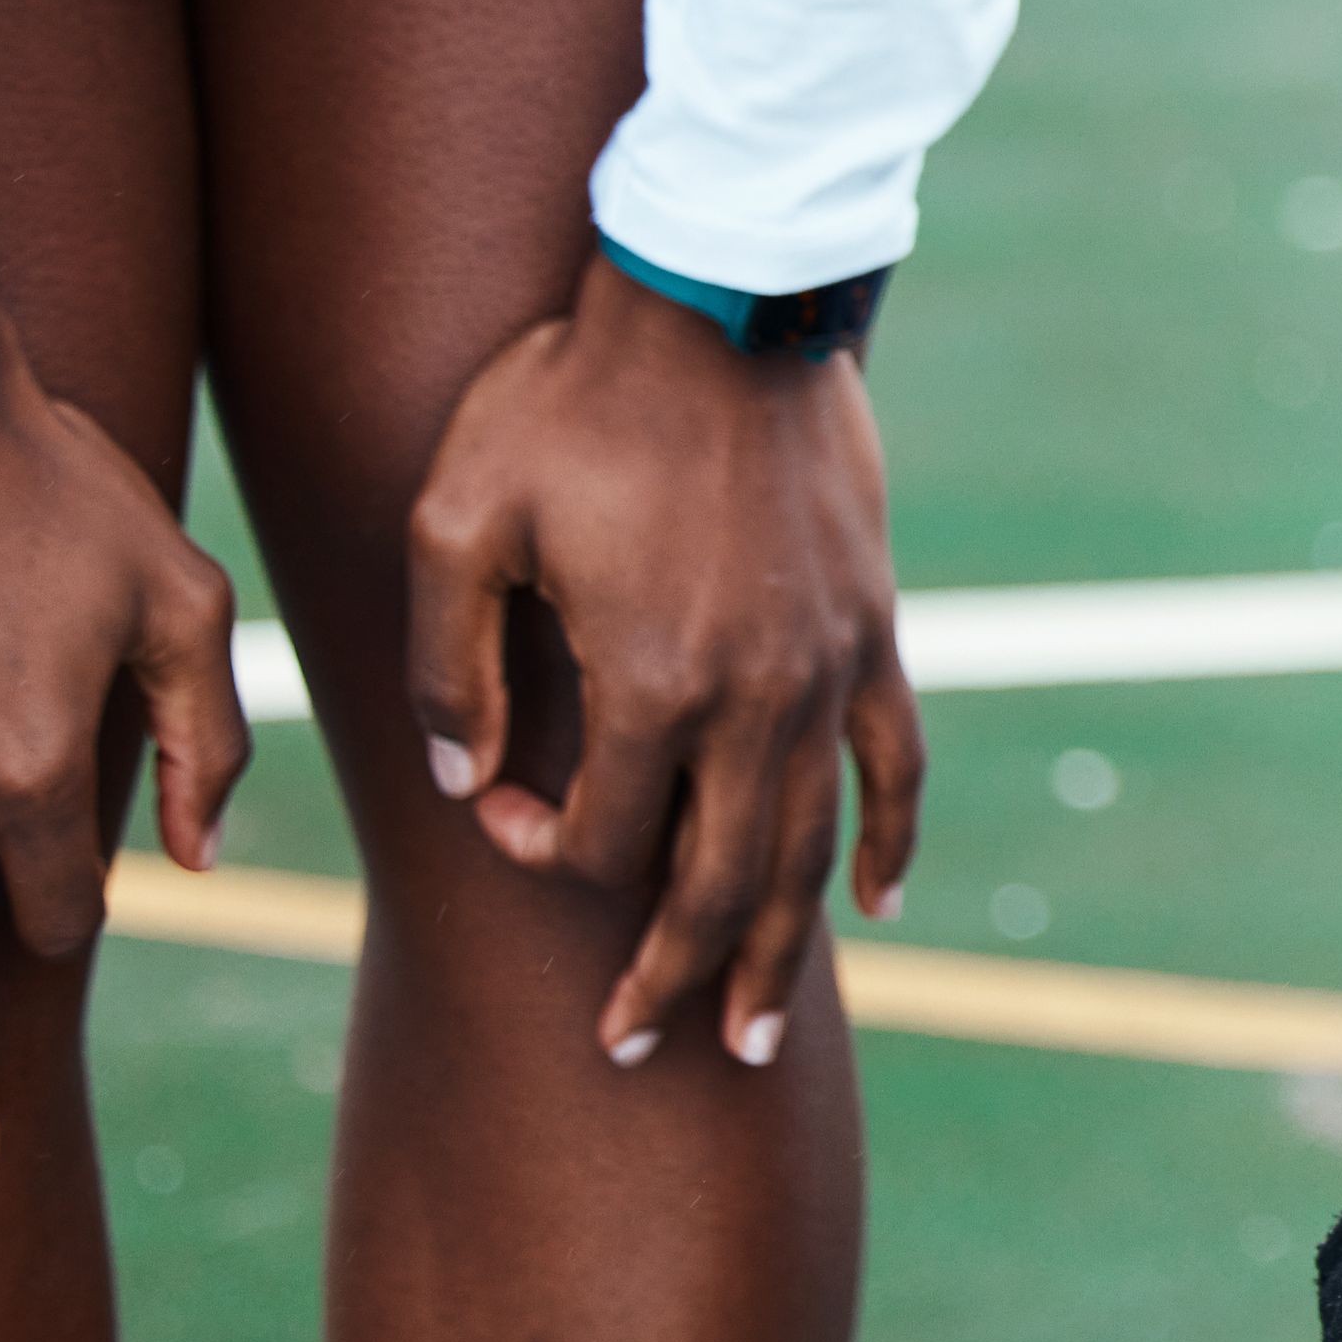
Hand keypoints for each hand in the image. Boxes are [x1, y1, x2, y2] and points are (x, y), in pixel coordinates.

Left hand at [403, 261, 928, 1072]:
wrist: (725, 291)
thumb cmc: (572, 394)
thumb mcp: (462, 515)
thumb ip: (448, 664)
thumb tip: (456, 776)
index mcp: (648, 679)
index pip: (595, 834)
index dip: (532, 845)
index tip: (490, 804)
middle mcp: (752, 695)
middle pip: (715, 883)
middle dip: (666, 978)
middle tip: (631, 1049)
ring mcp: (826, 666)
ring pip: (808, 847)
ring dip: (779, 952)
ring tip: (751, 1037)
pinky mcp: (871, 627)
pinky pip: (893, 759)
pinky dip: (890, 838)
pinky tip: (876, 902)